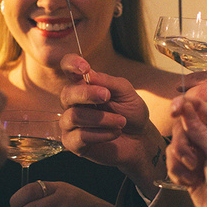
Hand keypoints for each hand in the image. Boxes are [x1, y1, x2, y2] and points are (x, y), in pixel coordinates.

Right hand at [59, 54, 167, 192]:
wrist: (139, 140)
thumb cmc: (131, 113)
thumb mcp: (126, 93)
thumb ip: (109, 82)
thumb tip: (89, 74)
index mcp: (84, 86)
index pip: (68, 69)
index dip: (71, 64)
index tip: (84, 68)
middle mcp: (73, 103)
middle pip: (66, 94)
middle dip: (87, 94)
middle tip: (107, 96)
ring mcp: (70, 124)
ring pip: (74, 116)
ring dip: (101, 118)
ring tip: (121, 122)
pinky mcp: (72, 143)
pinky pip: (79, 136)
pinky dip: (101, 134)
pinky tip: (115, 133)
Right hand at [167, 98, 206, 206]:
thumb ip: (199, 129)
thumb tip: (185, 106)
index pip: (198, 107)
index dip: (184, 106)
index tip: (173, 111)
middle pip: (181, 127)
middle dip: (182, 144)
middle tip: (192, 160)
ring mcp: (197, 156)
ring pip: (174, 146)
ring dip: (180, 162)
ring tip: (193, 175)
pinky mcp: (188, 171)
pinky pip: (172, 163)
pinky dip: (177, 173)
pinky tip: (189, 184)